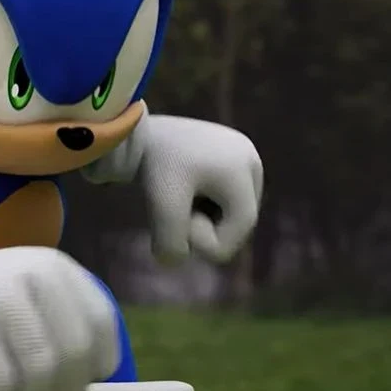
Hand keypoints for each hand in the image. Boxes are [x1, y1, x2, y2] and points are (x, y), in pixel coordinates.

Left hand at [135, 115, 262, 264]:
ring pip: (232, 211)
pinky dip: (203, 203)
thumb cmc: (154, 163)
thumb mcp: (161, 204)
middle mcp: (252, 159)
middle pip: (239, 221)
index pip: (240, 229)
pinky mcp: (233, 155)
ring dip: (204, 216)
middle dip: (205, 226)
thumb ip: (171, 243)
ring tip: (178, 194)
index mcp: (244, 169)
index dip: (206, 240)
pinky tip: (183, 187)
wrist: (138, 128)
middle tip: (173, 209)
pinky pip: (225, 197)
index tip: (175, 222)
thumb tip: (175, 262)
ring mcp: (245, 155)